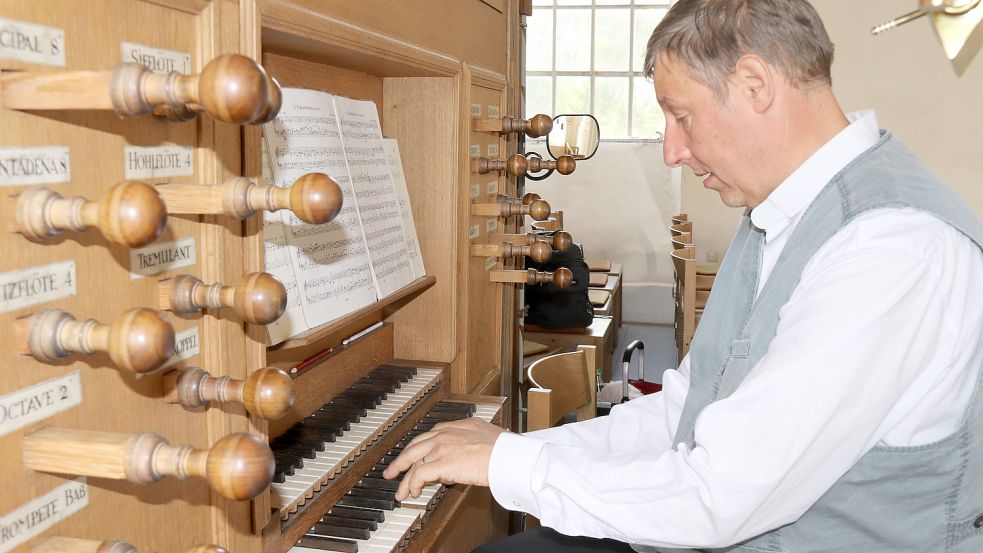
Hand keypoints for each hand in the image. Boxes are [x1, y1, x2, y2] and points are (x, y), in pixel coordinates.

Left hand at [382, 417, 507, 500]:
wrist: (506, 456)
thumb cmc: (504, 449)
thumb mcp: (487, 436)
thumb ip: (475, 441)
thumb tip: (474, 453)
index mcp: (457, 426)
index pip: (430, 435)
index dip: (419, 448)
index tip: (414, 456)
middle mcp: (445, 434)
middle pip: (415, 446)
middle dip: (401, 461)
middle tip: (392, 470)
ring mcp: (441, 447)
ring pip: (414, 462)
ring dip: (406, 479)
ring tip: (402, 492)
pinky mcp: (440, 463)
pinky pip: (419, 475)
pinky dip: (413, 484)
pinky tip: (414, 492)